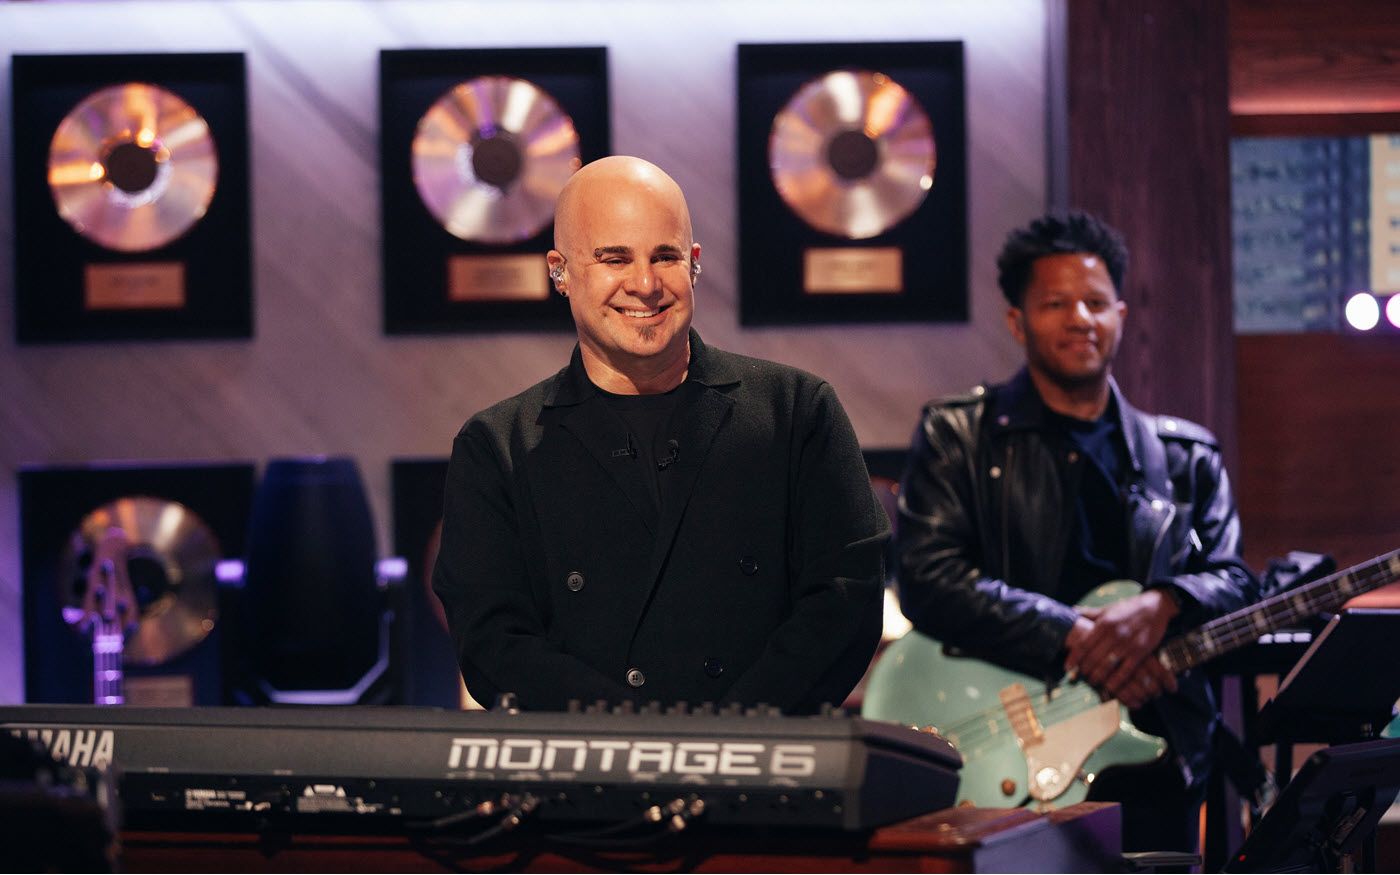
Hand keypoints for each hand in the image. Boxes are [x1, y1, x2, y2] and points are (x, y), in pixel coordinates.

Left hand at [1063, 590, 1178, 708]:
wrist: (1155, 606)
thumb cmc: (1128, 608)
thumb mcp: (1108, 609)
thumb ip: (1089, 613)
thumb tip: (1071, 611)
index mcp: (1104, 623)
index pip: (1084, 644)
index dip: (1074, 658)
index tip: (1067, 667)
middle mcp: (1114, 634)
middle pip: (1093, 657)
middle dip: (1085, 669)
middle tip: (1080, 676)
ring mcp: (1128, 644)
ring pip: (1107, 665)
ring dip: (1098, 676)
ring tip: (1093, 681)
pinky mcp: (1141, 652)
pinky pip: (1125, 670)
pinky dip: (1116, 681)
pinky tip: (1110, 687)